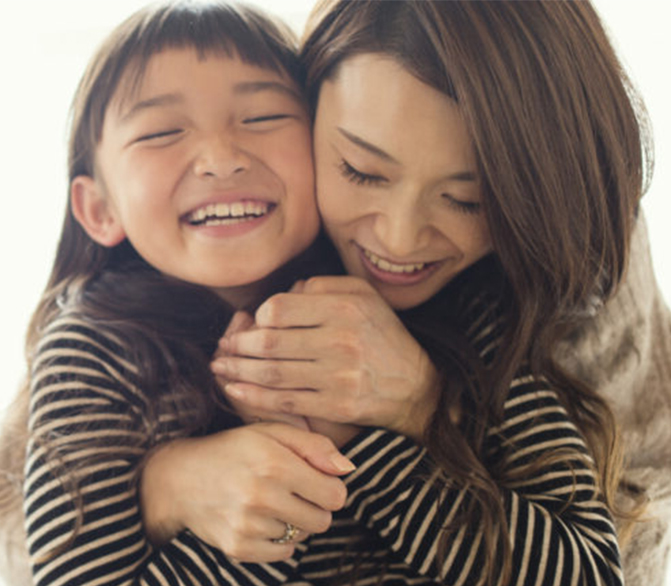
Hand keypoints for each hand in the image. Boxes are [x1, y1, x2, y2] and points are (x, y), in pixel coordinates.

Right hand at [140, 422, 354, 561]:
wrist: (181, 477)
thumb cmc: (234, 450)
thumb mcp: (272, 432)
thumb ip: (315, 445)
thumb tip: (348, 469)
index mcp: (275, 463)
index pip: (335, 495)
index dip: (331, 488)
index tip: (317, 481)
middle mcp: (262, 496)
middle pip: (323, 521)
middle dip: (316, 507)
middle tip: (295, 492)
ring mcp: (248, 526)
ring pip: (302, 536)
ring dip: (294, 521)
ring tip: (270, 501)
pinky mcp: (238, 548)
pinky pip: (282, 554)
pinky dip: (278, 540)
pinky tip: (260, 519)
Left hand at [212, 276, 439, 441]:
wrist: (415, 385)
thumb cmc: (382, 335)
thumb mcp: (363, 295)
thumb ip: (323, 285)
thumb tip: (286, 292)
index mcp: (344, 308)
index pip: (279, 309)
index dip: (257, 318)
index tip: (251, 326)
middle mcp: (340, 340)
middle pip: (269, 342)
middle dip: (237, 347)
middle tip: (222, 349)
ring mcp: (337, 376)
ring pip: (272, 373)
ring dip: (238, 371)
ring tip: (220, 368)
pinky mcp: (335, 406)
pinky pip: (284, 401)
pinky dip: (254, 397)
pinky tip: (235, 391)